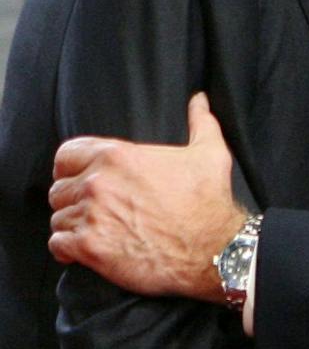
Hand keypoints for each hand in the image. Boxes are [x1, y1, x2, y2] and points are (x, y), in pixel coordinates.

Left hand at [48, 92, 245, 300]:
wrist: (211, 247)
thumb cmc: (208, 200)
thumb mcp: (209, 152)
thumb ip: (200, 121)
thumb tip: (199, 100)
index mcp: (117, 156)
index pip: (67, 155)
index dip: (72, 167)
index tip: (82, 178)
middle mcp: (98, 183)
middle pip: (59, 189)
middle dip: (73, 199)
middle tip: (95, 208)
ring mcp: (91, 216)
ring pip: (58, 218)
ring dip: (73, 225)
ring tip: (96, 229)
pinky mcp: (89, 248)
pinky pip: (57, 244)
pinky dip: (68, 248)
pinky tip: (87, 248)